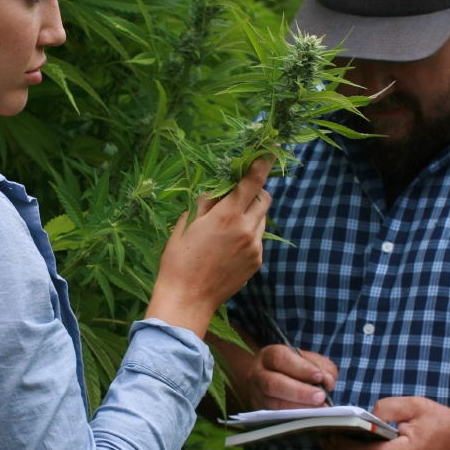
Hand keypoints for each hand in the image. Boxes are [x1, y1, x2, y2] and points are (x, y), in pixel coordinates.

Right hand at [146, 157, 272, 337]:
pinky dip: (247, 234)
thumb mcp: (186, 224)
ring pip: (261, 219)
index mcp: (227, 215)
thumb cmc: (179, 260)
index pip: (252, 182)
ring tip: (227, 226)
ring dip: (250, 214)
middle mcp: (246, 229)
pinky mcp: (256, 262)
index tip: (271, 150)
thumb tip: (218, 192)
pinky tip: (227, 247)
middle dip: (255, 191)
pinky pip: (257, 239)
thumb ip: (206, 203)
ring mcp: (254, 247)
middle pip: (264, 198)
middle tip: (237, 196)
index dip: (263, 163)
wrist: (188, 299)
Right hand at [246, 345, 337, 409]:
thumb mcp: (303, 359)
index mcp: (268, 356)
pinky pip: (278, 418)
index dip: (300, 368)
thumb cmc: (289, 367)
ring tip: (320, 409)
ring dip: (300, 408)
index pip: (280, 359)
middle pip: (274, 384)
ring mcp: (257, 396)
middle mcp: (258, 375)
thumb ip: (319, 365)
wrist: (264, 380)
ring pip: (275, 405)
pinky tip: (311, 418)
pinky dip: (297, 418)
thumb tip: (328, 381)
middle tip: (321, 397)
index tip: (319, 377)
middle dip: (300, 392)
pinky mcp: (261, 413)